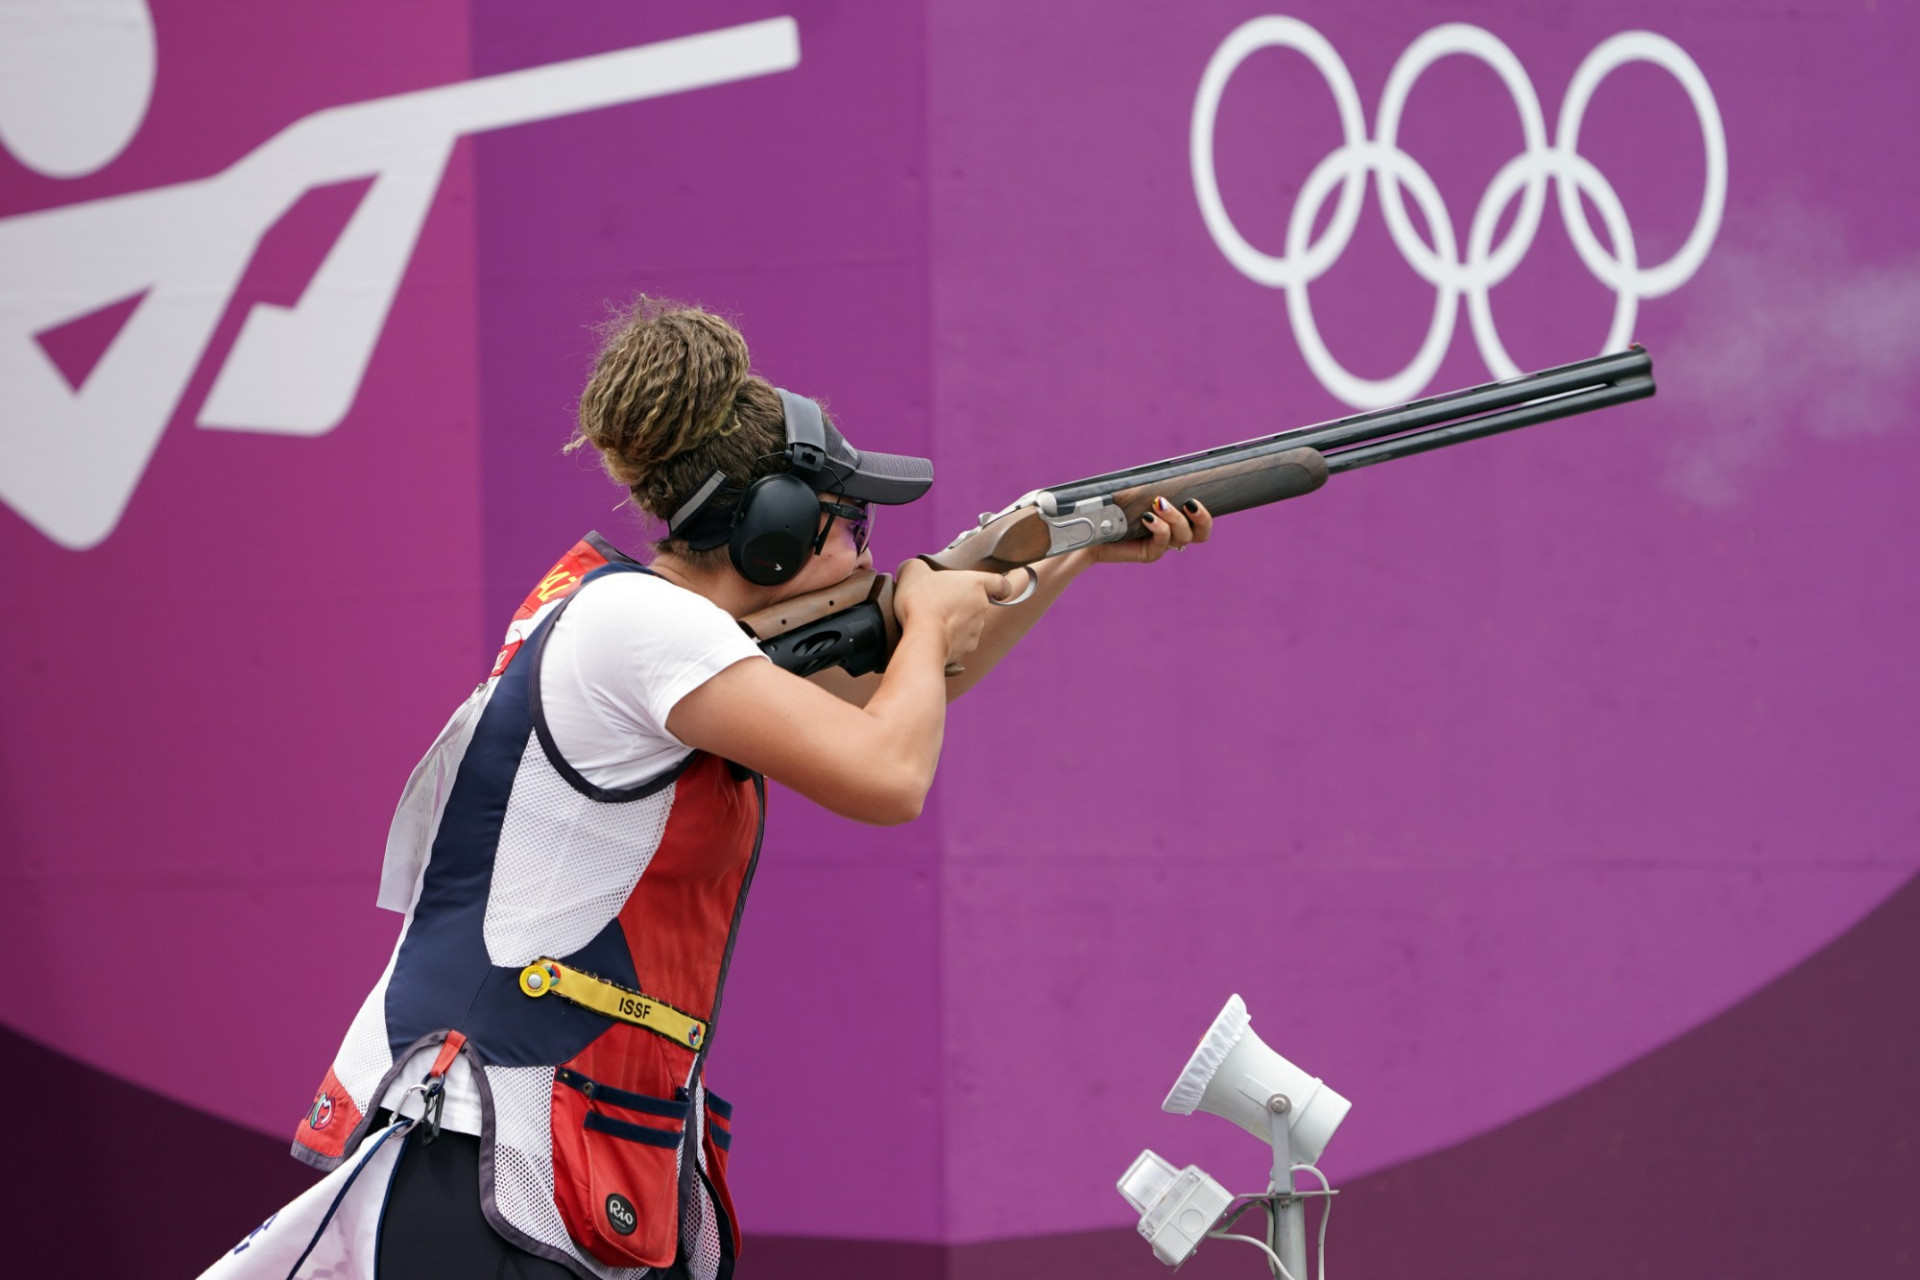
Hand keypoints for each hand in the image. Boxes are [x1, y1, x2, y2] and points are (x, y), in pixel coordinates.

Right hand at [894, 559, 1016, 666]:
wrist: (923, 637)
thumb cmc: (921, 599)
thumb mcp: (913, 571)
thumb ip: (917, 566)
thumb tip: (913, 569)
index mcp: (976, 584)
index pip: (1001, 584)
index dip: (1000, 587)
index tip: (997, 591)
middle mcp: (981, 607)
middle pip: (978, 604)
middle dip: (963, 605)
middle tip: (941, 603)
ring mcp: (976, 630)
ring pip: (969, 624)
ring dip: (955, 623)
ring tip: (932, 622)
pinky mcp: (967, 648)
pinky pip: (960, 642)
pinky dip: (949, 641)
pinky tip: (932, 638)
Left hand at [1092, 496, 1212, 563]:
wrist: (1090, 525)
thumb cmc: (1115, 504)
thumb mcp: (1139, 492)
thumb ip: (1158, 488)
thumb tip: (1171, 480)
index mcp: (1176, 519)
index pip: (1202, 523)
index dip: (1205, 514)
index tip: (1196, 498)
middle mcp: (1173, 534)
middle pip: (1200, 534)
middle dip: (1201, 518)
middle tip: (1189, 502)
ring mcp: (1161, 545)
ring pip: (1183, 536)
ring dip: (1175, 518)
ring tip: (1158, 503)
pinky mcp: (1149, 553)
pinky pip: (1162, 543)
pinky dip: (1159, 528)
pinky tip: (1147, 517)